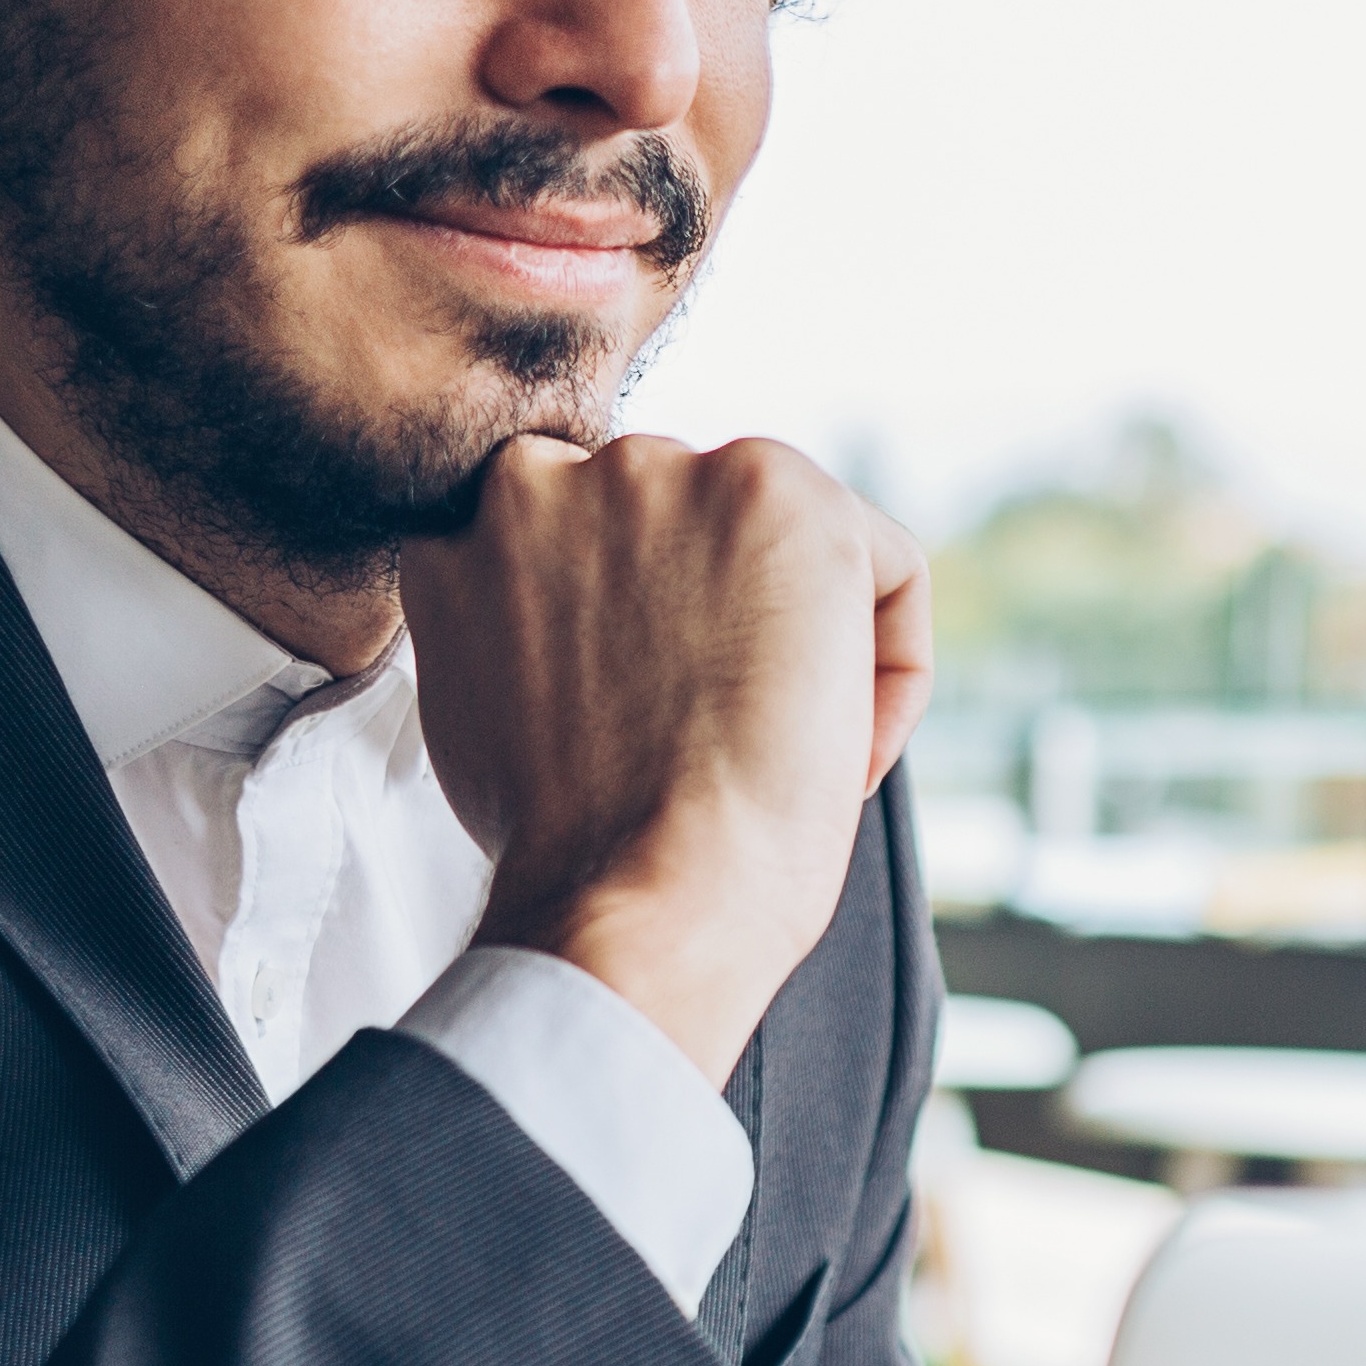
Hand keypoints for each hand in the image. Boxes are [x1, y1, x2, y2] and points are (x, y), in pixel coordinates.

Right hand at [407, 435, 930, 1081]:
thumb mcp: (492, 707)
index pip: (592, 544)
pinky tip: (840, 752)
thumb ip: (528, 627)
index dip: (642, 642)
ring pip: (786, 550)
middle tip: (718, 744)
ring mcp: (668, 474)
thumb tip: (591, 623)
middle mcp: (558, 472)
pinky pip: (887, 569)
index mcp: (475, 524)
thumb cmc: (573, 848)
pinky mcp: (780, 494)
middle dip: (719, 631)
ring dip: (800, 646)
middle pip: (689, 536)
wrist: (639, 893)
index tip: (659, 719)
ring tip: (775, 755)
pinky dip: (890, 668)